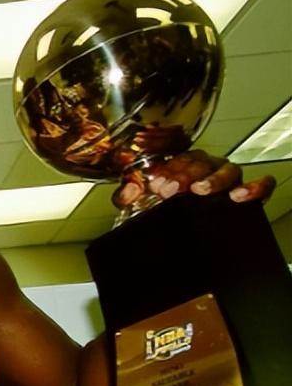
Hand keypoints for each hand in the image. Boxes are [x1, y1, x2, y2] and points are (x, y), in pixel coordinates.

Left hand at [113, 149, 275, 207]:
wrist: (181, 227)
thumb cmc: (168, 204)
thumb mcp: (145, 199)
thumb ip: (130, 193)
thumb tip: (125, 194)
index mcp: (185, 164)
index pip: (178, 158)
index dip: (167, 170)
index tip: (156, 184)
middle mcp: (208, 168)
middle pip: (200, 163)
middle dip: (184, 175)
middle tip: (169, 190)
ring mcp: (228, 179)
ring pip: (228, 170)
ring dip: (213, 179)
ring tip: (200, 190)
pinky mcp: (248, 193)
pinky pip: (261, 184)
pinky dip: (254, 187)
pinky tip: (239, 196)